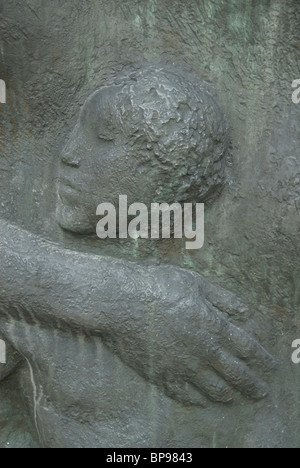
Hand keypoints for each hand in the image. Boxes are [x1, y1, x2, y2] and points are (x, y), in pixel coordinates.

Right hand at [105, 267, 276, 406]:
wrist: (122, 301)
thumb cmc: (159, 285)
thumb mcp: (196, 284)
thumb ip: (223, 299)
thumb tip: (245, 311)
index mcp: (213, 326)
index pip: (247, 347)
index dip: (262, 358)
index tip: (271, 365)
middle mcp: (202, 350)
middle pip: (235, 373)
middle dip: (252, 384)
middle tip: (261, 391)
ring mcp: (182, 365)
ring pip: (213, 388)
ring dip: (228, 394)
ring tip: (234, 397)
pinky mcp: (162, 374)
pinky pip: (184, 394)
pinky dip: (197, 399)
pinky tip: (201, 400)